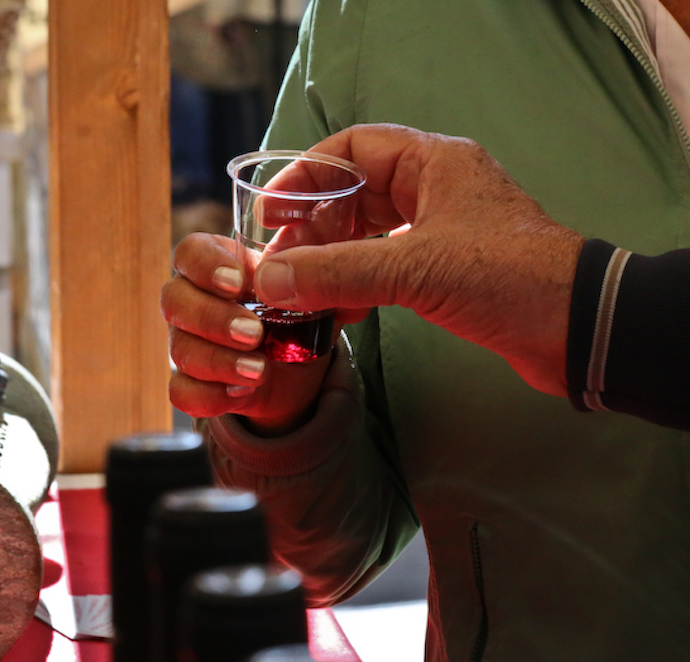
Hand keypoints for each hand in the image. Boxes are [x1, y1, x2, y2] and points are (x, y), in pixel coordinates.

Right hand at [161, 232, 331, 434]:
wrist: (299, 367)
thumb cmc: (304, 311)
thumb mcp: (323, 288)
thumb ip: (323, 274)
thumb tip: (310, 275)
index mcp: (220, 264)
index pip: (191, 252)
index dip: (206, 266)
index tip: (238, 284)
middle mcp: (194, 299)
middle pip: (174, 299)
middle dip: (213, 319)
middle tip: (254, 334)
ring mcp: (187, 341)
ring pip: (178, 348)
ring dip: (218, 361)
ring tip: (260, 370)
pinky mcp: (194, 382)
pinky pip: (181, 391)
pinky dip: (210, 396)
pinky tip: (243, 393)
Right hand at [251, 123, 584, 395]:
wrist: (578, 329)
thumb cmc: (508, 278)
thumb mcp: (414, 270)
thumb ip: (336, 272)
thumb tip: (269, 279)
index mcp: (431, 162)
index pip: (350, 147)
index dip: (303, 174)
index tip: (271, 212)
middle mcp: (433, 187)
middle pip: (351, 192)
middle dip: (310, 228)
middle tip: (278, 262)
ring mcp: (439, 228)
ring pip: (365, 233)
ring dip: (329, 260)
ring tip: (297, 290)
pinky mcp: (444, 268)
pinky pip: (382, 265)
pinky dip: (353, 284)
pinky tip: (334, 311)